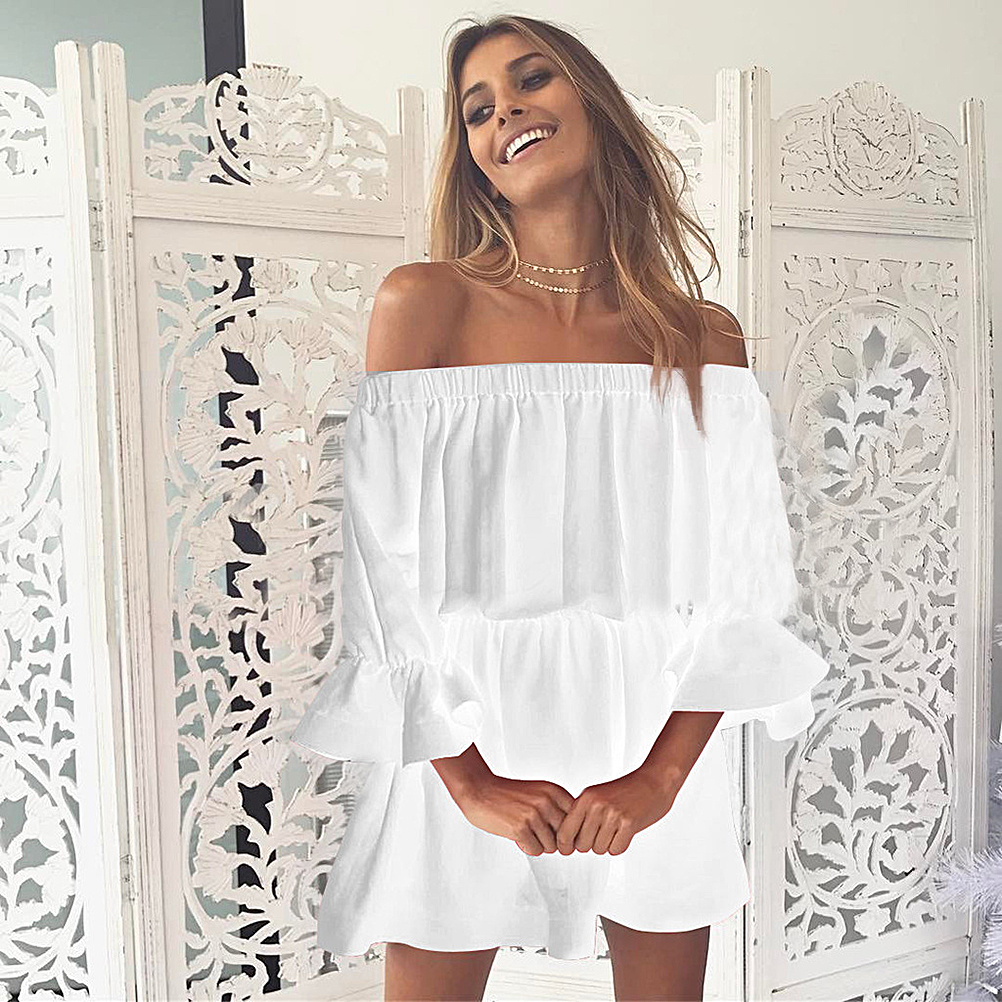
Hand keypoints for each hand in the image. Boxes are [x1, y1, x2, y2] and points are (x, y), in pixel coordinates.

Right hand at [457, 774, 576, 855]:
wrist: (480, 789)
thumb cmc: (508, 794)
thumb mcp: (539, 792)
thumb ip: (557, 808)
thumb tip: (575, 836)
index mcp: (554, 791)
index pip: (577, 820)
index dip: (569, 831)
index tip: (559, 834)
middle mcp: (546, 802)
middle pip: (567, 836)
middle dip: (556, 842)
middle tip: (542, 837)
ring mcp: (534, 815)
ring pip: (552, 846)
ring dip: (540, 845)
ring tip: (528, 834)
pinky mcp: (520, 828)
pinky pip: (536, 850)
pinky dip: (528, 848)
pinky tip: (519, 837)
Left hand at [555, 767, 680, 855]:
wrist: (654, 781)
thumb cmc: (626, 790)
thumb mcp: (597, 795)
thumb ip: (581, 813)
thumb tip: (567, 842)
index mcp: (585, 798)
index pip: (564, 832)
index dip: (565, 845)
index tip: (567, 850)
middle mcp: (597, 806)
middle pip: (582, 845)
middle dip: (591, 843)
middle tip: (603, 832)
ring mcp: (612, 815)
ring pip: (599, 849)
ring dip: (607, 844)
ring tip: (616, 828)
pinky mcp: (629, 824)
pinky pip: (616, 850)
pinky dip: (620, 844)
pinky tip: (625, 831)